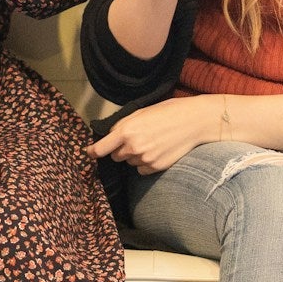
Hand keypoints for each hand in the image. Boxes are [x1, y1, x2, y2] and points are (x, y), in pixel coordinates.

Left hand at [87, 95, 219, 173]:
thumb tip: (111, 135)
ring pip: (130, 163)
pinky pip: (142, 170)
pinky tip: (158, 151)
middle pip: (116, 156)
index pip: (101, 148)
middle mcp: (133, 146)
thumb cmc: (168, 111)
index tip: (88, 154)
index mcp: (126, 130)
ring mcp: (145, 159)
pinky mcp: (156, 167)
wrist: (194, 121)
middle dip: (121, 149)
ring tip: (152, 142)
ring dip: (135, 156)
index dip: (92, 152)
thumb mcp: (141, 112)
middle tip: (137, 138)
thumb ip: (124, 124)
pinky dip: (146, 163)